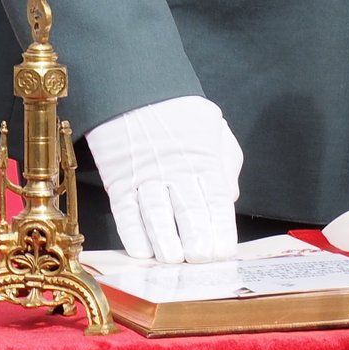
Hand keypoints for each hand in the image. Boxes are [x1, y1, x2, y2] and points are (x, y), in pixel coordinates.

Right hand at [86, 95, 241, 262]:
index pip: (215, 202)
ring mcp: (145, 176)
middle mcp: (175, 170)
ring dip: (165, 243)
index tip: (223, 252)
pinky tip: (143, 251)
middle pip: (188, 213)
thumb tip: (228, 198)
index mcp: (202, 159)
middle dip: (197, 242)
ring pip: (156, 217)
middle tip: (201, 260)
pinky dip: (133, 235)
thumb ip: (225, 162)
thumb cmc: (178, 111)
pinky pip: (126, 213)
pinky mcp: (120, 181)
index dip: (220, 231)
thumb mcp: (214, 126)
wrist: (133, 89)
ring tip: (173, 260)